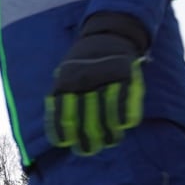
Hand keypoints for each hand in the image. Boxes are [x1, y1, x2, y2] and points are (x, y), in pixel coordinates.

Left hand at [45, 15, 147, 155]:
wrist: (108, 35)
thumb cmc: (82, 63)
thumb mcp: (65, 75)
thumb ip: (62, 99)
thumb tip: (59, 135)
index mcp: (65, 82)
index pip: (62, 115)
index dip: (63, 133)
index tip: (66, 143)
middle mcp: (83, 81)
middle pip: (85, 120)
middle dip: (87, 140)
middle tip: (89, 149)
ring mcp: (104, 78)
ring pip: (106, 116)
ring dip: (108, 133)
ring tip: (110, 140)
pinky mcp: (124, 75)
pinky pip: (124, 103)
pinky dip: (125, 117)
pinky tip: (124, 125)